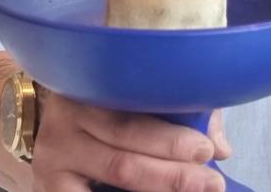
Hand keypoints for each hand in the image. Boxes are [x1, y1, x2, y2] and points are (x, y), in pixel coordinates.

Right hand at [31, 92, 225, 191]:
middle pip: (124, 158)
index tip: (206, 149)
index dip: (171, 138)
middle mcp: (65, 122)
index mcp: (89, 88)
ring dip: (160, 188)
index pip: (131, 116)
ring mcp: (53, 158)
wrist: (54, 117)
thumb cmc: (108, 101)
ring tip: (196, 190)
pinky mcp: (48, 186)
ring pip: (114, 176)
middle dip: (174, 174)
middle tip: (212, 182)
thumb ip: (180, 111)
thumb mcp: (139, 95)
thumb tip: (221, 147)